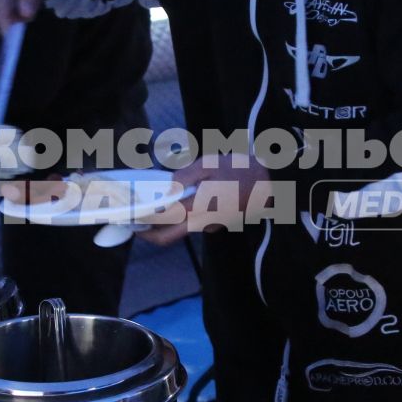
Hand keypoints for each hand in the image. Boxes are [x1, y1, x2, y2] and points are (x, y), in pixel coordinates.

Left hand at [136, 156, 269, 246]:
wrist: (273, 183)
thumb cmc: (241, 170)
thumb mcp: (210, 163)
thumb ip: (184, 176)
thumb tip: (166, 186)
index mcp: (198, 207)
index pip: (161, 221)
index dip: (142, 221)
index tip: (128, 217)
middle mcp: (201, 223)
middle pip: (167, 238)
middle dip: (148, 234)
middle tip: (135, 223)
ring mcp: (210, 227)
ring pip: (180, 230)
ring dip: (165, 222)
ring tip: (155, 205)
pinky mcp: (217, 225)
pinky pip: (193, 223)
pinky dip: (182, 216)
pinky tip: (181, 200)